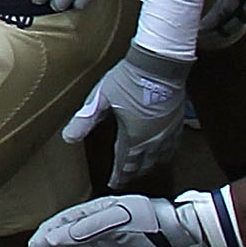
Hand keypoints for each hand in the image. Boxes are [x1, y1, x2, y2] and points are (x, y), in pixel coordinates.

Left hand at [65, 42, 193, 185]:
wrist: (160, 63)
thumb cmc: (130, 79)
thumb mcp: (101, 98)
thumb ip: (85, 120)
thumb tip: (68, 138)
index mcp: (134, 137)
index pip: (125, 164)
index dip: (118, 176)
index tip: (113, 183)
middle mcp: (153, 140)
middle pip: (144, 164)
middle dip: (133, 173)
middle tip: (126, 179)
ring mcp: (168, 131)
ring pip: (160, 158)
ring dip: (150, 166)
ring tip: (143, 169)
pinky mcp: (178, 121)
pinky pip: (173, 145)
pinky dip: (165, 154)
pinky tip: (164, 152)